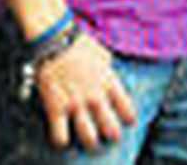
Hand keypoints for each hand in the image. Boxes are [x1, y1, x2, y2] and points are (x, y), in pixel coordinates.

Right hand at [35, 31, 137, 150]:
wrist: (56, 42)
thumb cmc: (80, 44)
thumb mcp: (103, 55)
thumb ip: (108, 69)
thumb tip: (109, 72)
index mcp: (109, 83)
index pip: (126, 107)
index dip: (129, 118)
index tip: (130, 123)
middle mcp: (95, 97)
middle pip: (110, 127)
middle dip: (113, 136)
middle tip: (113, 138)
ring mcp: (76, 104)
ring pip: (88, 136)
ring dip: (91, 143)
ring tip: (92, 145)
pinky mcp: (56, 108)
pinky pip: (60, 134)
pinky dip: (62, 141)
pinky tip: (63, 141)